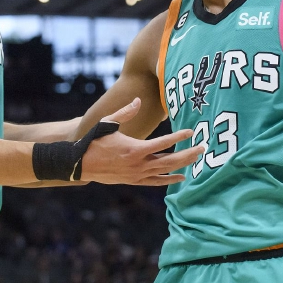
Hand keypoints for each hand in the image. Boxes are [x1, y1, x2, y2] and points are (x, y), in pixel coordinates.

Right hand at [79, 98, 202, 185]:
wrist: (80, 164)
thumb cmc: (93, 141)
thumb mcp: (108, 123)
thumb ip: (126, 112)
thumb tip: (138, 100)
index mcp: (134, 148)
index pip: (163, 143)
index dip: (179, 137)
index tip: (191, 132)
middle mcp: (139, 164)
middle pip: (170, 160)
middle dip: (188, 154)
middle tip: (203, 148)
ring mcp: (137, 174)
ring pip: (165, 171)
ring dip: (182, 165)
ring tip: (196, 159)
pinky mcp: (134, 181)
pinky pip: (156, 182)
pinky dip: (168, 180)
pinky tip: (180, 177)